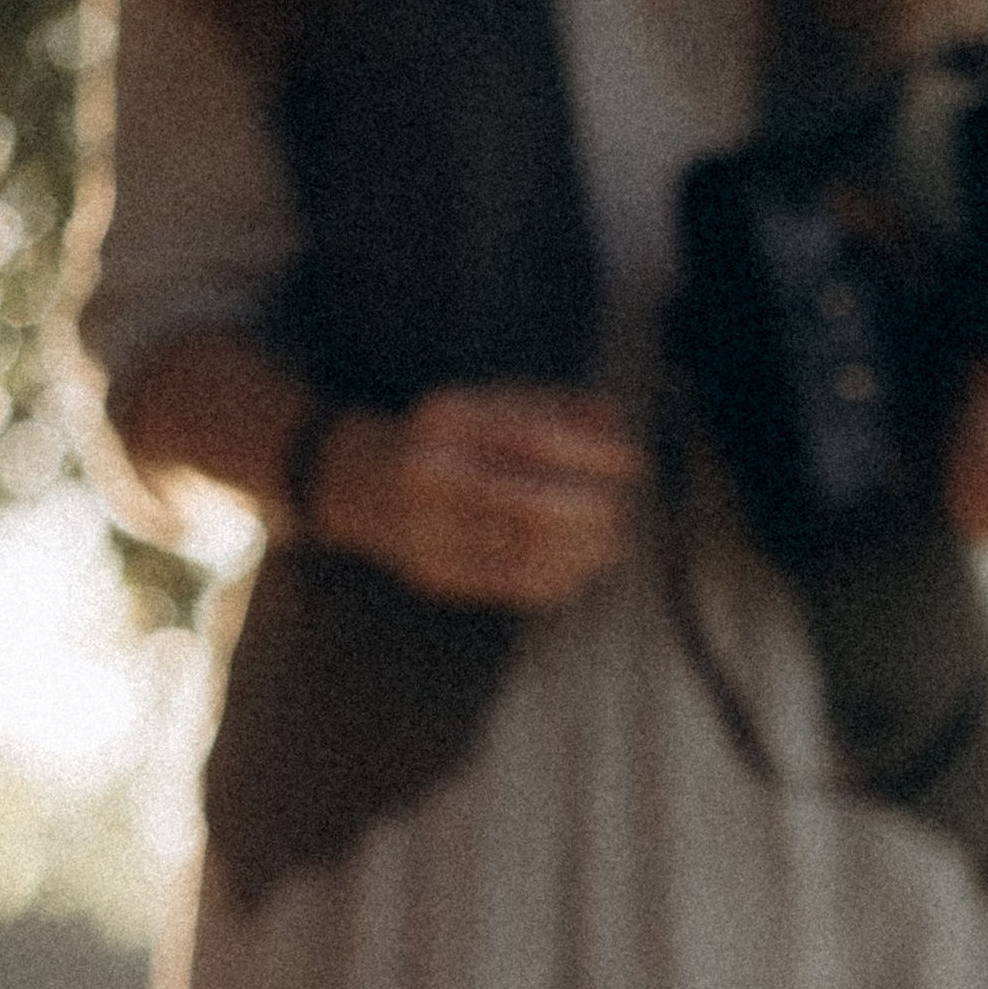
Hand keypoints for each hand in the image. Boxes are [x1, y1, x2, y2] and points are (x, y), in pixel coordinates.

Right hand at [309, 385, 644, 607]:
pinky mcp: (432, 574)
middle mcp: (430, 471)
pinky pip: (508, 584)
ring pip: (523, 550)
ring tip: (611, 543)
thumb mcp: (486, 404)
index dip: (590, 454)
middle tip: (621, 512)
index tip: (632, 462)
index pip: (532, 438)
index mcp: (446, 417)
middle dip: (589, 512)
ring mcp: (425, 528)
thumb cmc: (443, 438)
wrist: (355, 480)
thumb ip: (551, 406)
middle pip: (529, 503)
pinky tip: (579, 570)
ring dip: (581, 551)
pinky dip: (555, 579)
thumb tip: (615, 419)